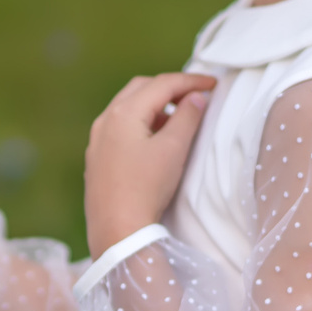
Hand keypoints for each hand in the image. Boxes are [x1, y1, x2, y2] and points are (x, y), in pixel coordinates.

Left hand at [84, 72, 216, 254]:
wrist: (117, 230)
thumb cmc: (146, 188)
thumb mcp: (173, 149)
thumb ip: (187, 117)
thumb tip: (195, 97)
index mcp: (123, 113)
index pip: (161, 84)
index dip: (190, 80)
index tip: (214, 83)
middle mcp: (105, 120)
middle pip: (141, 89)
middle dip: (170, 88)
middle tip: (196, 95)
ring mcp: (97, 140)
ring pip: (128, 107)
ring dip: (155, 105)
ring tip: (180, 117)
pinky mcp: (97, 158)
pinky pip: (120, 126)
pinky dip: (141, 122)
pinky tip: (156, 138)